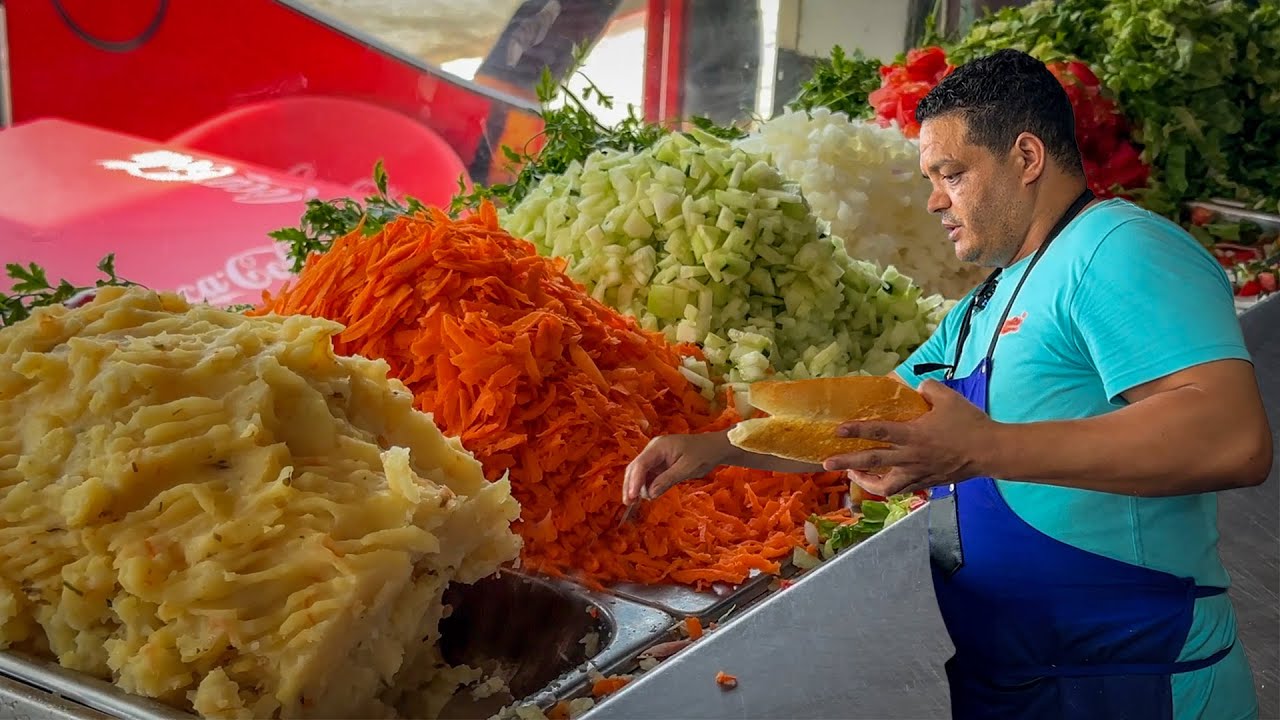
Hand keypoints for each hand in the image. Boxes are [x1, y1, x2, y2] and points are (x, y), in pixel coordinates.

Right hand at [622, 431, 732, 504]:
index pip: (641, 464)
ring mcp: (655, 456)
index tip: (631, 498)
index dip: (634, 482)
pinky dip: (646, 486)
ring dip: (638, 487)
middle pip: (635, 468)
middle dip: (630, 485)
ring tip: (638, 502)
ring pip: (639, 473)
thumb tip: (649, 494)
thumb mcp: (687, 468)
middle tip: (629, 503)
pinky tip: (647, 495)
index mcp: (658, 447)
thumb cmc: (703, 455)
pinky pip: (648, 475)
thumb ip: (667, 480)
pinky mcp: (659, 463)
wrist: (714, 447)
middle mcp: (653, 450)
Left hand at [822, 380, 999, 495]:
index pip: (879, 431)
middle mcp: (911, 456)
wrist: (990, 452)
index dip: (857, 430)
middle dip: (847, 463)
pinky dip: (889, 488)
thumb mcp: (948, 398)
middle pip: (873, 462)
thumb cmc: (969, 424)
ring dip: (865, 482)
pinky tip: (882, 482)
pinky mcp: (926, 482)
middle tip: (827, 463)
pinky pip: (902, 489)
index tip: (838, 430)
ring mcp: (918, 473)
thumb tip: (913, 387)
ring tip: (852, 475)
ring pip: (885, 486)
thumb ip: (927, 390)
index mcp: (914, 435)